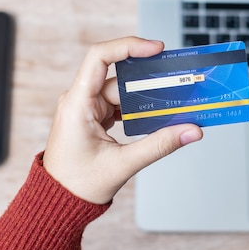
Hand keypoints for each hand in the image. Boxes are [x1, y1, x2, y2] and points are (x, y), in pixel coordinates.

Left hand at [42, 37, 202, 203]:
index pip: (99, 58)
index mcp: (76, 104)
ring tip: (173, 100)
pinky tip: (157, 115)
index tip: (155, 48)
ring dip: (147, 96)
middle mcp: (79, 101)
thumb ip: (159, 145)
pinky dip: (139, 108)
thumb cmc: (77, 185)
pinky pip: (120, 105)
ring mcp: (86, 109)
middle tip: (176, 80)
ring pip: (122, 92)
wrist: (58, 202)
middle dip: (149, 79)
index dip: (128, 46)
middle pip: (119, 77)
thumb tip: (190, 131)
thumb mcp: (123, 164)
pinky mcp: (93, 118)